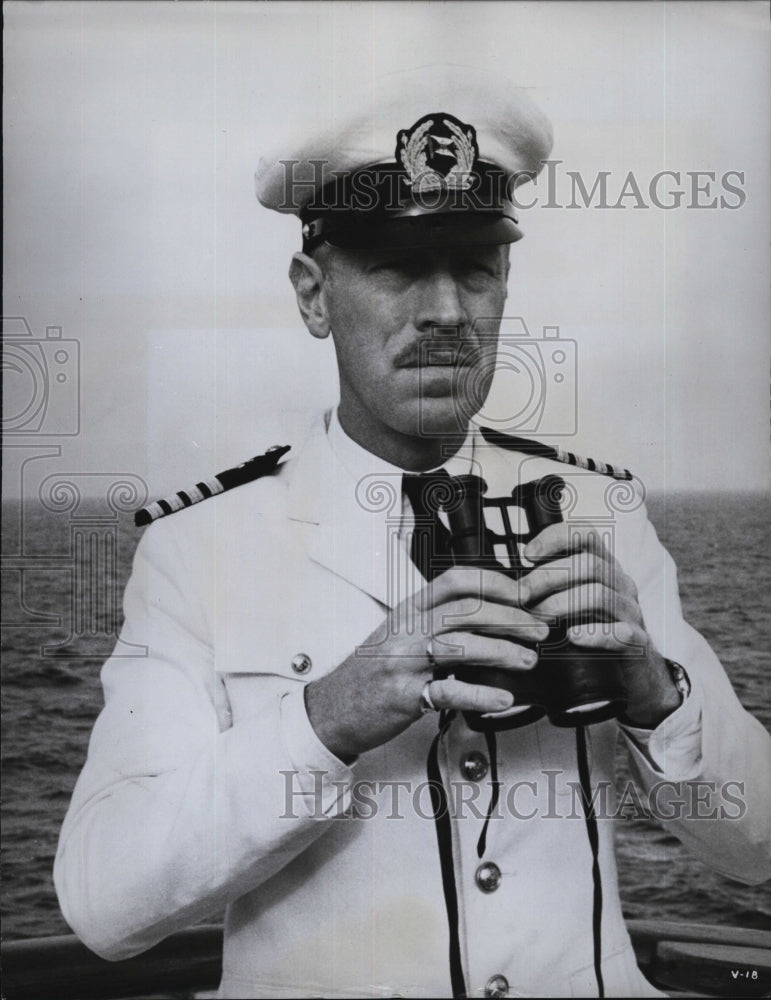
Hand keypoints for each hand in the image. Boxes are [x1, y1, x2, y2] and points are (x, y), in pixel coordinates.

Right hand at [305, 568, 548, 759]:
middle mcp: (406, 629)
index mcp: (409, 609)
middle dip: (511, 618)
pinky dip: (480, 694)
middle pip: (466, 610)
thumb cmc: (372, 671)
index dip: (494, 583)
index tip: (523, 595)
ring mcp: (403, 661)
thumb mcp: (400, 633)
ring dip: (503, 651)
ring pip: (461, 645)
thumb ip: (435, 621)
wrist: (333, 707)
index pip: (455, 581)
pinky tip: (503, 698)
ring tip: (529, 659)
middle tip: (540, 629)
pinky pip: (447, 691)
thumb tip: (489, 614)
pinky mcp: (404, 695)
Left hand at [521, 524, 681, 726]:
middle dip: (547, 578)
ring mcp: (631, 611)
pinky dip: (594, 633)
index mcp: (604, 566)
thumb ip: (552, 585)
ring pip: (598, 594)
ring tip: (537, 619)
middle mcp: (620, 583)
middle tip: (521, 597)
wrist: (634, 673)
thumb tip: (510, 579)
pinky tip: (573, 637)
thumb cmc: (593, 630)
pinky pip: (620, 632)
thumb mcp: (574, 600)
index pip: (585, 534)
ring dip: (560, 604)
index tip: (527, 555)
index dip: (554, 538)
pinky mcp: (637, 642)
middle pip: (587, 564)